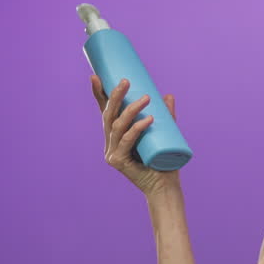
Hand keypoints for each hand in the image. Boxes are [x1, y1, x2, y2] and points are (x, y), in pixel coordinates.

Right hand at [91, 75, 180, 195]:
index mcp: (116, 136)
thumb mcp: (165, 134)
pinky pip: (126, 141)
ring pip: (117, 126)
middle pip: (109, 115)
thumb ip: (166, 117)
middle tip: (126, 81)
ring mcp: (112, 153)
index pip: (106, 112)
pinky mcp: (118, 162)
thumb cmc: (163, 162)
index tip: (95, 76)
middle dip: (115, 96)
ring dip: (131, 110)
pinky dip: (137, 129)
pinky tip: (147, 120)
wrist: (165, 187)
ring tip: (146, 98)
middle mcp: (110, 143)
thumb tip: (168, 95)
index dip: (100, 95)